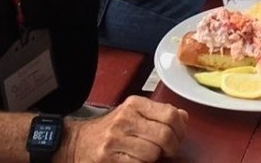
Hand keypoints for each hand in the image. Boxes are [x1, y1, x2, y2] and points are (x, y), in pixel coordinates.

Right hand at [62, 96, 186, 161]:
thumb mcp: (134, 113)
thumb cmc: (110, 130)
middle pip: (165, 134)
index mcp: (134, 104)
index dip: (180, 130)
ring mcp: (115, 139)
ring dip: (155, 158)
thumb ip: (159, 113)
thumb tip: (184, 118)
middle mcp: (125, 118)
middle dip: (172, 147)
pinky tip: (137, 160)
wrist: (76, 143)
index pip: (171, 115)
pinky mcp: (108, 158)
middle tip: (168, 151)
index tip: (178, 138)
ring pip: (153, 152)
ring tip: (149, 156)